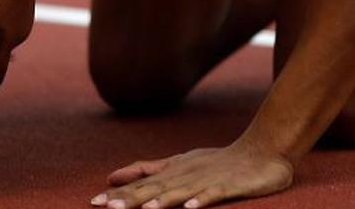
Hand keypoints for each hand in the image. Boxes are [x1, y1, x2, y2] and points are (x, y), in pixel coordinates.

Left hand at [91, 140, 293, 208]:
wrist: (261, 152)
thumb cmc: (217, 162)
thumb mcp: (178, 163)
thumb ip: (145, 170)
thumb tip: (111, 177)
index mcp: (172, 172)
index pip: (141, 185)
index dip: (119, 194)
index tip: (94, 203)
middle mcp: (185, 176)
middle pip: (155, 189)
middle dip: (131, 199)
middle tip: (107, 208)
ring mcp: (207, 181)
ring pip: (181, 192)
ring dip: (162, 201)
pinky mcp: (228, 186)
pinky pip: (213, 195)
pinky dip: (202, 200)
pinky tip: (190, 208)